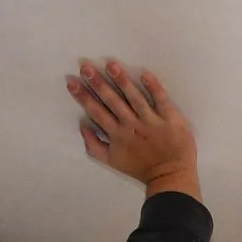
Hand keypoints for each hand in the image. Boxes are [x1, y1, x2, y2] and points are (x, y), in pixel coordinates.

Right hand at [68, 60, 198, 199]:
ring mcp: (151, 121)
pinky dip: (153, 87)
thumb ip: (94, 145)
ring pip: (134, 97)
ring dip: (123, 81)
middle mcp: (131, 125)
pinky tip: (144, 74)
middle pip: (112, 101)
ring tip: (111, 65)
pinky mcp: (170, 118)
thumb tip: (82, 126)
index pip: (96, 111)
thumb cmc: (140, 168)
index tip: (72, 81)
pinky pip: (161, 100)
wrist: (170, 176)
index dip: (83, 96)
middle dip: (98, 83)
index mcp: (117, 134)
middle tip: (86, 66)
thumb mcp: (112, 161)